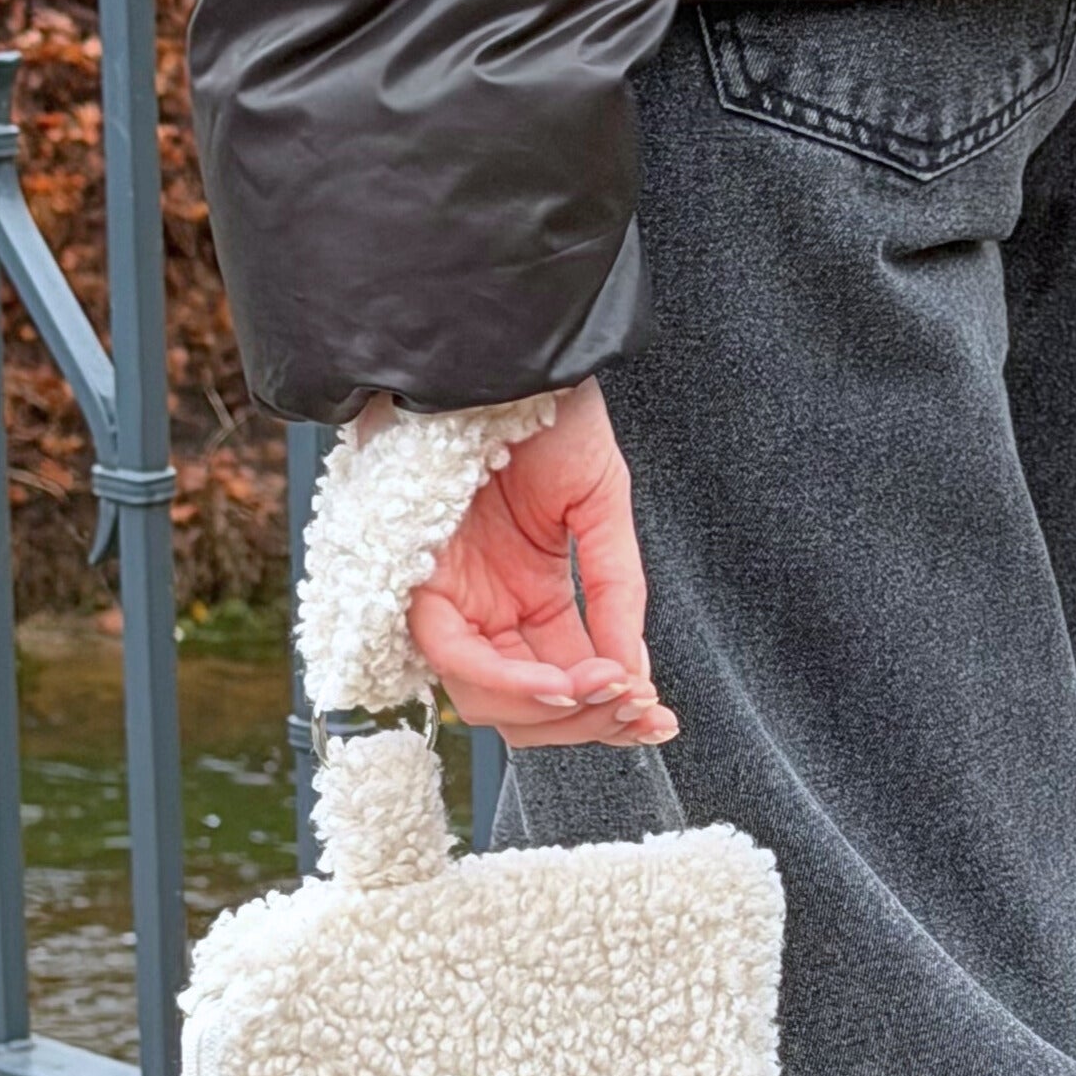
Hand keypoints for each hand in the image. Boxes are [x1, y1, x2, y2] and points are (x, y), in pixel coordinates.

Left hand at [398, 378, 674, 747]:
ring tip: (608, 691)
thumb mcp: (602, 507)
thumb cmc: (547, 414)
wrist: (508, 353)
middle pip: (526, 710)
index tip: (657, 717)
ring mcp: (451, 602)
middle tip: (636, 709)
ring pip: (489, 701)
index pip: (564, 682)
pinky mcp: (418, 585)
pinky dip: (510, 681)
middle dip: (586, 722)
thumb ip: (617, 594)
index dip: (608, 712)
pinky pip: (455, 658)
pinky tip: (563, 680)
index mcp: (529, 596)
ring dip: (554, 711)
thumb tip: (632, 676)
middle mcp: (487, 610)